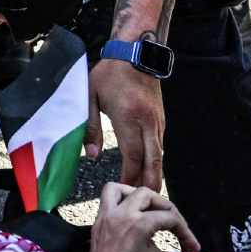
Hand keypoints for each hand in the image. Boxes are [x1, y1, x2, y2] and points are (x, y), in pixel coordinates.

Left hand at [68, 184, 199, 251]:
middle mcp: (118, 215)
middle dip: (164, 206)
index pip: (167, 217)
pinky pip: (105, 203)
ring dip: (134, 194)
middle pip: (145, 194)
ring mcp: (103, 220)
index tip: (193, 247)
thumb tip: (155, 233)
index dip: (185, 231)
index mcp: (136, 224)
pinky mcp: (95, 228)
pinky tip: (131, 218)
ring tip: (147, 208)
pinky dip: (120, 204)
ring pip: (117, 189)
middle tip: (175, 223)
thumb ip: (158, 240)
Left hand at [86, 59, 165, 188]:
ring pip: (160, 154)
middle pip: (153, 161)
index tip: (124, 190)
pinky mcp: (161, 117)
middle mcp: (148, 122)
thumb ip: (90, 127)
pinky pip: (160, 144)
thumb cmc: (110, 73)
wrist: (136, 50)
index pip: (132, 156)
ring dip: (154, 173)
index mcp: (129, 118)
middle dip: (149, 183)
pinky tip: (149, 168)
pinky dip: (156, 159)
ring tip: (147, 191)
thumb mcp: (90, 96)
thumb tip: (90, 155)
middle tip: (145, 201)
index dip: (129, 177)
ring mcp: (157, 120)